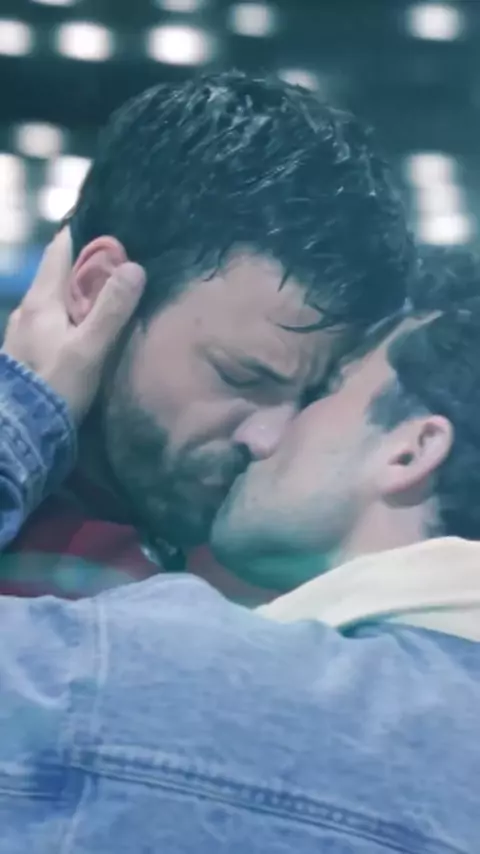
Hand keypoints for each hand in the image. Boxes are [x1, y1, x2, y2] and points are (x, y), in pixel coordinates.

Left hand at [2, 229, 145, 422]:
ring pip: (55, 299)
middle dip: (89, 266)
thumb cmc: (56, 388)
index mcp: (41, 300)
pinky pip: (51, 321)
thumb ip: (112, 310)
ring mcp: (23, 331)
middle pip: (59, 273)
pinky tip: (86, 331)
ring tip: (111, 299)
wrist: (20, 433)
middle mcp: (27, 309)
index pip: (61, 248)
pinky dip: (71, 316)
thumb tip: (134, 267)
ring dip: (80, 294)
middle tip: (124, 267)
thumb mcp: (89, 349)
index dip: (88, 235)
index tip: (117, 234)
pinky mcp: (26, 352)